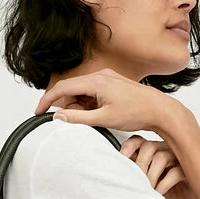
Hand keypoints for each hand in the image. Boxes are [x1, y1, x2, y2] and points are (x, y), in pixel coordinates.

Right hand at [33, 67, 174, 133]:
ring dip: (80, 107)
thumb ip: (78, 119)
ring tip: (93, 120)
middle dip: (68, 107)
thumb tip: (57, 117)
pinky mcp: (112, 83)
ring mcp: (107, 78)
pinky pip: (92, 92)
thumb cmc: (137, 113)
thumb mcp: (104, 120)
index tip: (39, 112)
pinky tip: (99, 115)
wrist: (160, 110)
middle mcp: (100, 75)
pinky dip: (89, 104)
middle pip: (72, 90)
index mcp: (96, 81)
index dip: (47, 100)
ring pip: (82, 92)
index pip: (63, 87)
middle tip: (74, 123)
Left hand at [118, 135, 199, 198]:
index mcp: (153, 152)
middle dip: (139, 165)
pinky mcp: (189, 172)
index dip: (129, 146)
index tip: (121, 158)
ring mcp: (179, 160)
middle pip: (148, 146)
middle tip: (136, 182)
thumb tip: (115, 174)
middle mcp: (166, 152)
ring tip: (148, 190)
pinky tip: (159, 194)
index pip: (139, 141)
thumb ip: (133, 177)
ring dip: (150, 176)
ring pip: (161, 157)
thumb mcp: (143, 187)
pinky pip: (175, 171)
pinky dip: (163, 184)